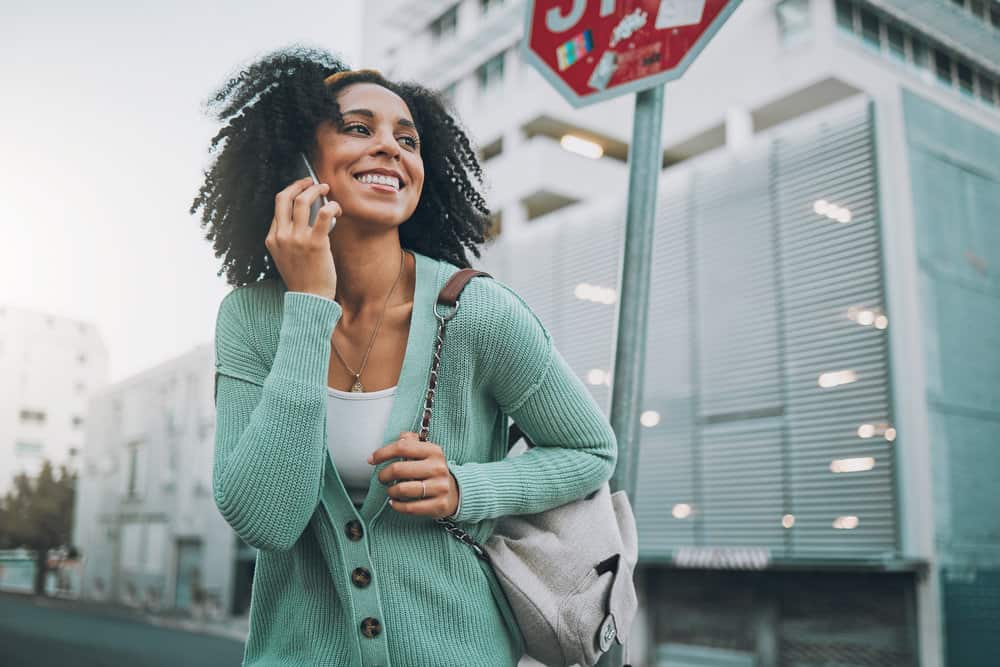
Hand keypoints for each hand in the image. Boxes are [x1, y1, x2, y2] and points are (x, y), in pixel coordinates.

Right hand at [265, 177, 341, 299]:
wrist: (309, 300)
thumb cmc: (302, 279)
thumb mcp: (285, 257)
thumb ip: (288, 238)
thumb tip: (306, 217)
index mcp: (272, 238)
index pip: (278, 207)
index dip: (292, 194)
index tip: (304, 190)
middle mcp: (281, 236)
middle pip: (285, 197)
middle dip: (299, 184)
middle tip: (312, 182)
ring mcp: (297, 239)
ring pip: (303, 200)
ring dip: (316, 189)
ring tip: (326, 188)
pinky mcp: (315, 243)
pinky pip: (324, 214)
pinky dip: (332, 206)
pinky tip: (336, 208)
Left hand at [369, 432, 459, 518]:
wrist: (456, 492)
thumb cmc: (433, 470)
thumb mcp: (426, 452)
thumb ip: (412, 442)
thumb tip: (399, 437)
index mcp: (433, 451)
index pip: (402, 447)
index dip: (382, 453)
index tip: (372, 460)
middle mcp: (438, 467)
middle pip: (398, 469)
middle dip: (383, 475)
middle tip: (382, 478)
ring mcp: (440, 487)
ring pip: (402, 489)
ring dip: (390, 491)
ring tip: (390, 490)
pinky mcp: (439, 505)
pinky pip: (410, 507)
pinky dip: (397, 505)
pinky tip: (394, 502)